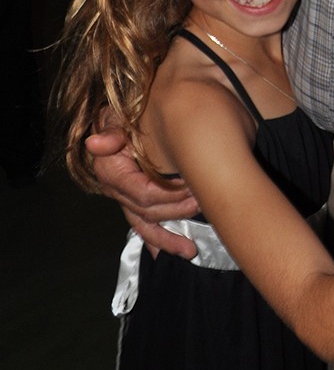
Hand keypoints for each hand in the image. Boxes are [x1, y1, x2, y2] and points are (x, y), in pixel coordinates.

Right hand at [87, 128, 198, 258]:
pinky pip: (143, 226)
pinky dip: (155, 241)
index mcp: (112, 171)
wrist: (124, 117)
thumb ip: (111, 131)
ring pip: (145, 225)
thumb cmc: (124, 116)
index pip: (142, 193)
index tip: (192, 188)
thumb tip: (95, 143)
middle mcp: (116, 189)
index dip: (168, 195)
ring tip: (189, 250)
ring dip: (167, 239)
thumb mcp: (117, 117)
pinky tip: (167, 254)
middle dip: (176, 212)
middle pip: (148, 211)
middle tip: (203, 204)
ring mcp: (125, 198)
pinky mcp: (134, 201)